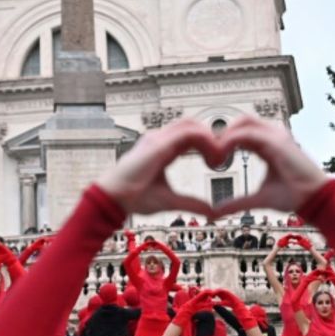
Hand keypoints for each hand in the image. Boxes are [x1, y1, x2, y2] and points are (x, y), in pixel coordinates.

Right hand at [95, 118, 224, 216]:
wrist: (113, 198)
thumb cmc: (134, 198)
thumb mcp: (170, 200)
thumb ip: (191, 203)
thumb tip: (211, 211)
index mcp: (161, 149)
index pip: (189, 135)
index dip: (206, 143)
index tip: (217, 160)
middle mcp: (159, 139)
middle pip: (191, 125)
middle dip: (210, 137)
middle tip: (221, 157)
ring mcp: (157, 139)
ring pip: (191, 124)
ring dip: (209, 137)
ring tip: (218, 158)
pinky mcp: (158, 144)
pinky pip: (187, 133)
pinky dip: (204, 140)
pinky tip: (211, 157)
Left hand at [211, 116, 329, 217]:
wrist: (316, 198)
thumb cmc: (294, 196)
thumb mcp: (259, 199)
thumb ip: (237, 202)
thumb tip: (216, 212)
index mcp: (270, 144)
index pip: (243, 131)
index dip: (225, 139)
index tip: (210, 154)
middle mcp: (274, 135)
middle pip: (242, 121)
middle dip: (223, 131)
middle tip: (208, 149)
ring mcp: (276, 135)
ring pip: (243, 122)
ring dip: (226, 134)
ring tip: (214, 153)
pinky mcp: (276, 142)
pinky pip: (247, 134)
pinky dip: (231, 141)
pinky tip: (221, 155)